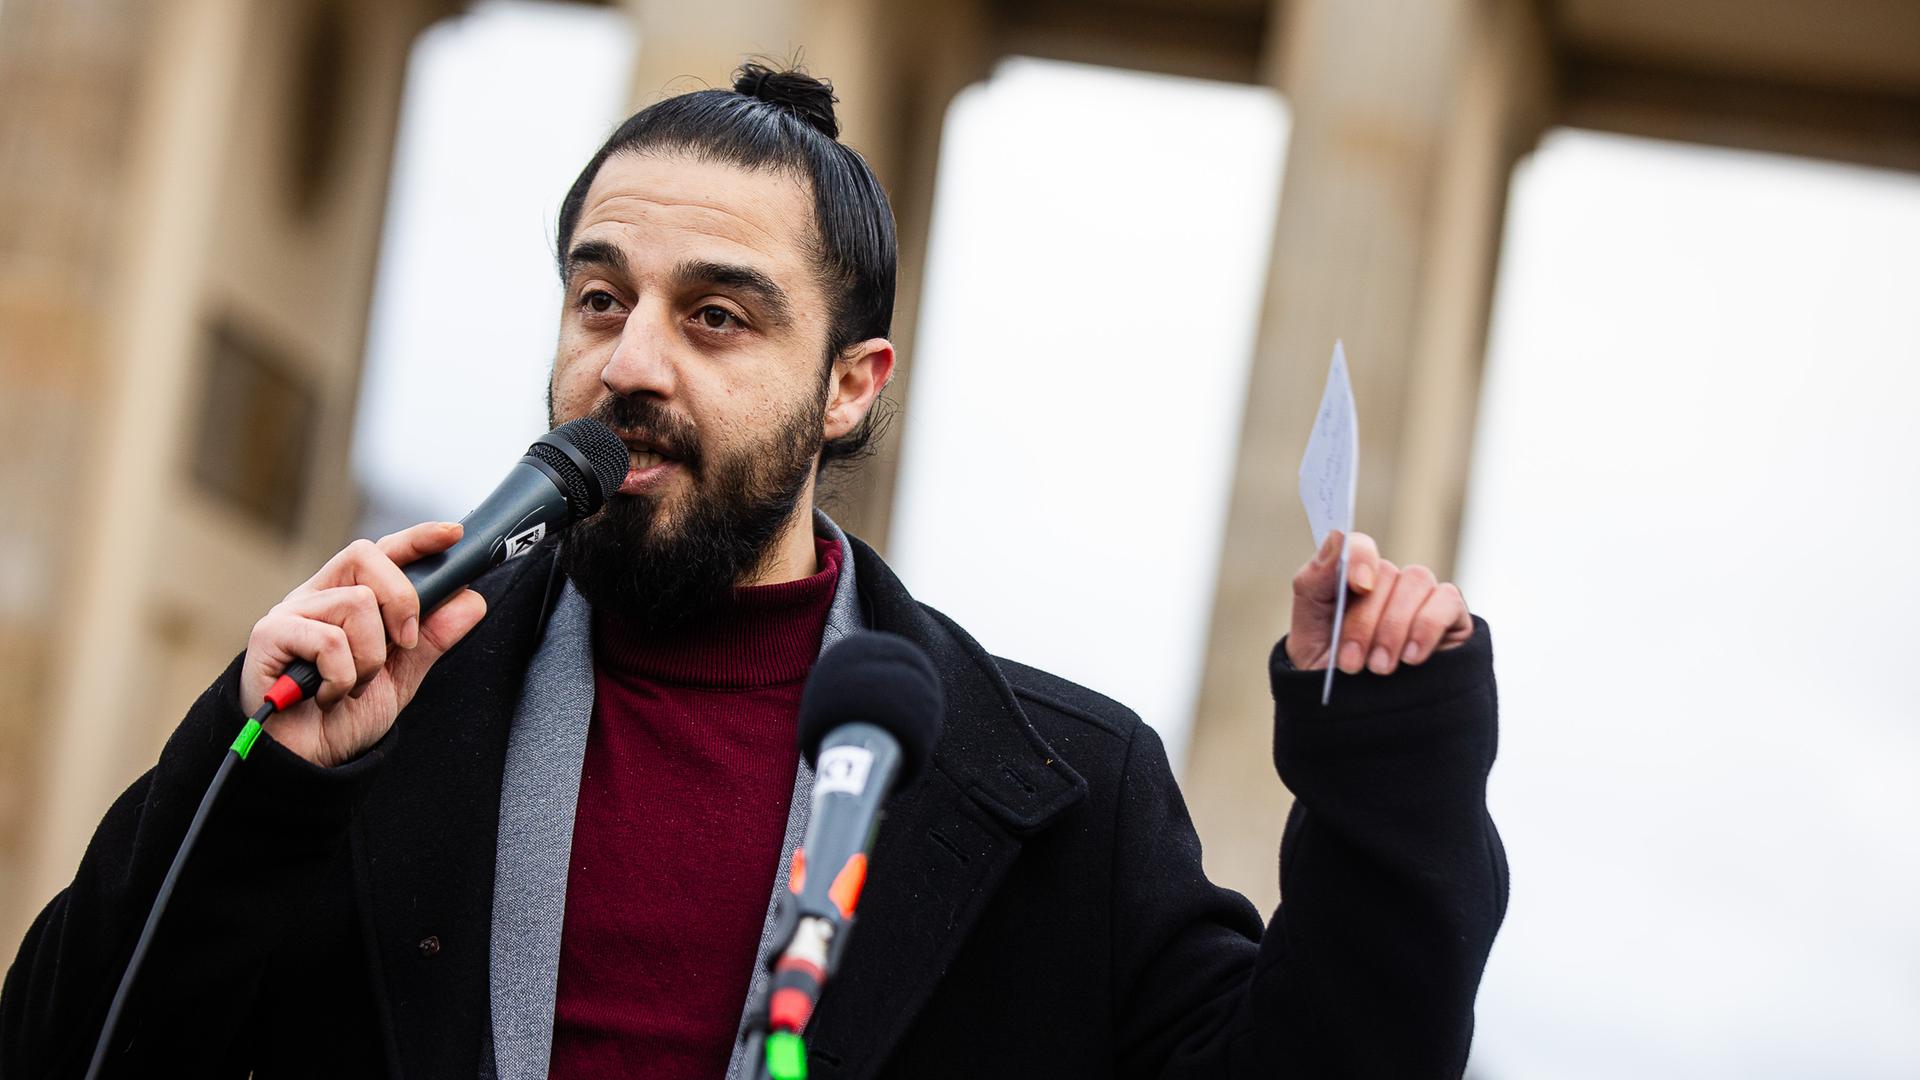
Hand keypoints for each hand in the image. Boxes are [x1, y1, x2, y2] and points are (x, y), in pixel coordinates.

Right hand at [241, 522, 487, 766]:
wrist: (304, 761)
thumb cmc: (342, 714)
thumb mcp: (401, 675)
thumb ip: (432, 638)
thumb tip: (471, 599)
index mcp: (346, 598)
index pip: (382, 552)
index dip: (416, 538)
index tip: (453, 533)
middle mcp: (316, 596)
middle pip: (366, 555)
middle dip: (401, 600)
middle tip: (403, 645)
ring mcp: (290, 613)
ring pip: (356, 602)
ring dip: (370, 657)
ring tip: (353, 686)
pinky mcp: (269, 636)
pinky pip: (330, 640)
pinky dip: (343, 678)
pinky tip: (327, 696)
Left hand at [1286, 530, 1471, 673]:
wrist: (1353, 717)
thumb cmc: (1328, 670)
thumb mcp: (1307, 631)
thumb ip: (1314, 582)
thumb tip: (1335, 538)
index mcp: (1350, 579)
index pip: (1359, 546)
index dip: (1360, 557)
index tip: (1356, 585)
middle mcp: (1388, 583)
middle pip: (1387, 574)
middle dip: (1367, 622)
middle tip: (1354, 664)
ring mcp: (1419, 598)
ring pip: (1417, 583)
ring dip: (1395, 627)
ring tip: (1380, 668)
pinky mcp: (1450, 617)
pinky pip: (1447, 601)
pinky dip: (1428, 626)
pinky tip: (1413, 658)